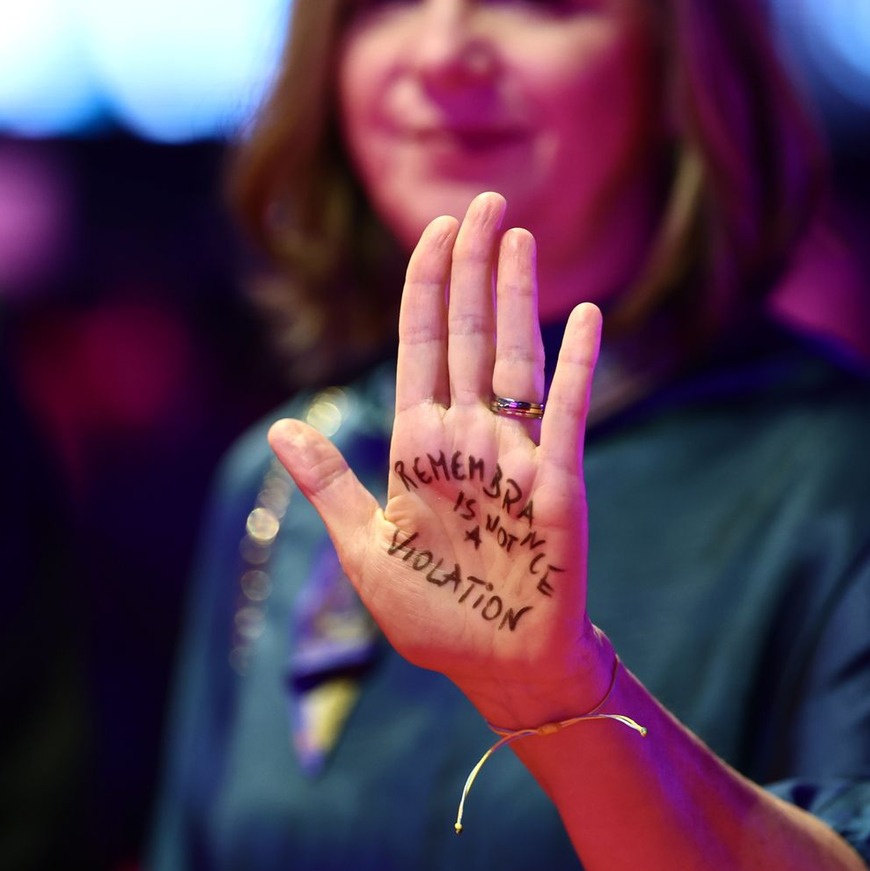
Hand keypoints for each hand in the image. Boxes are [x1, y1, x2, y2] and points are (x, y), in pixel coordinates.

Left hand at [269, 192, 608, 724]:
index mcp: (419, 445)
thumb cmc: (434, 614)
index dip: (428, 284)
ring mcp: (514, 453)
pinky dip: (578, 366)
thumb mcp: (365, 550)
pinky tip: (586, 318)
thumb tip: (283, 428)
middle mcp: (468, 435)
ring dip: (517, 298)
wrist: (497, 667)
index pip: (421, 344)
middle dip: (473, 267)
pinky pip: (568, 413)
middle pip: (468, 333)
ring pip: (514, 357)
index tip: (439, 230)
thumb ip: (330, 484)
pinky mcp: (556, 482)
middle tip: (487, 203)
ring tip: (520, 238)